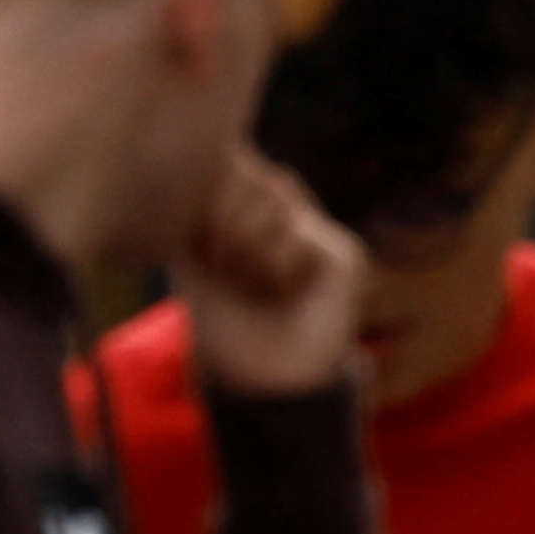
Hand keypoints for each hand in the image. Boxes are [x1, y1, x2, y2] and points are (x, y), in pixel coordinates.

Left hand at [177, 149, 366, 398]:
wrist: (257, 380)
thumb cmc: (221, 321)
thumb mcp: (189, 251)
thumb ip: (194, 201)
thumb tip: (213, 153)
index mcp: (254, 206)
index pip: (232, 158)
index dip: (207, 192)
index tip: (198, 244)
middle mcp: (291, 210)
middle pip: (251, 169)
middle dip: (223, 219)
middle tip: (225, 267)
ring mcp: (321, 229)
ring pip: (275, 196)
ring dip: (248, 245)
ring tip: (251, 282)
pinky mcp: (345, 253)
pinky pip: (299, 232)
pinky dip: (277, 265)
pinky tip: (281, 292)